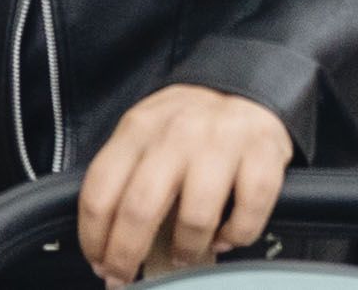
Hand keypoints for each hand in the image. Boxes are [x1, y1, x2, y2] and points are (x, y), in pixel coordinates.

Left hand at [73, 84, 291, 284]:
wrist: (248, 87)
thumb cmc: (190, 125)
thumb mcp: (148, 135)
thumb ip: (127, 178)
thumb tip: (108, 245)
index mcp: (139, 128)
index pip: (101, 191)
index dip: (94, 238)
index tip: (99, 263)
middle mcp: (178, 133)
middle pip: (140, 209)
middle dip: (126, 256)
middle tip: (125, 279)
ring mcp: (223, 142)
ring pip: (195, 217)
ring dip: (185, 250)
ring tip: (183, 256)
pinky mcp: (264, 154)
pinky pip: (248, 214)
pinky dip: (235, 236)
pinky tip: (225, 237)